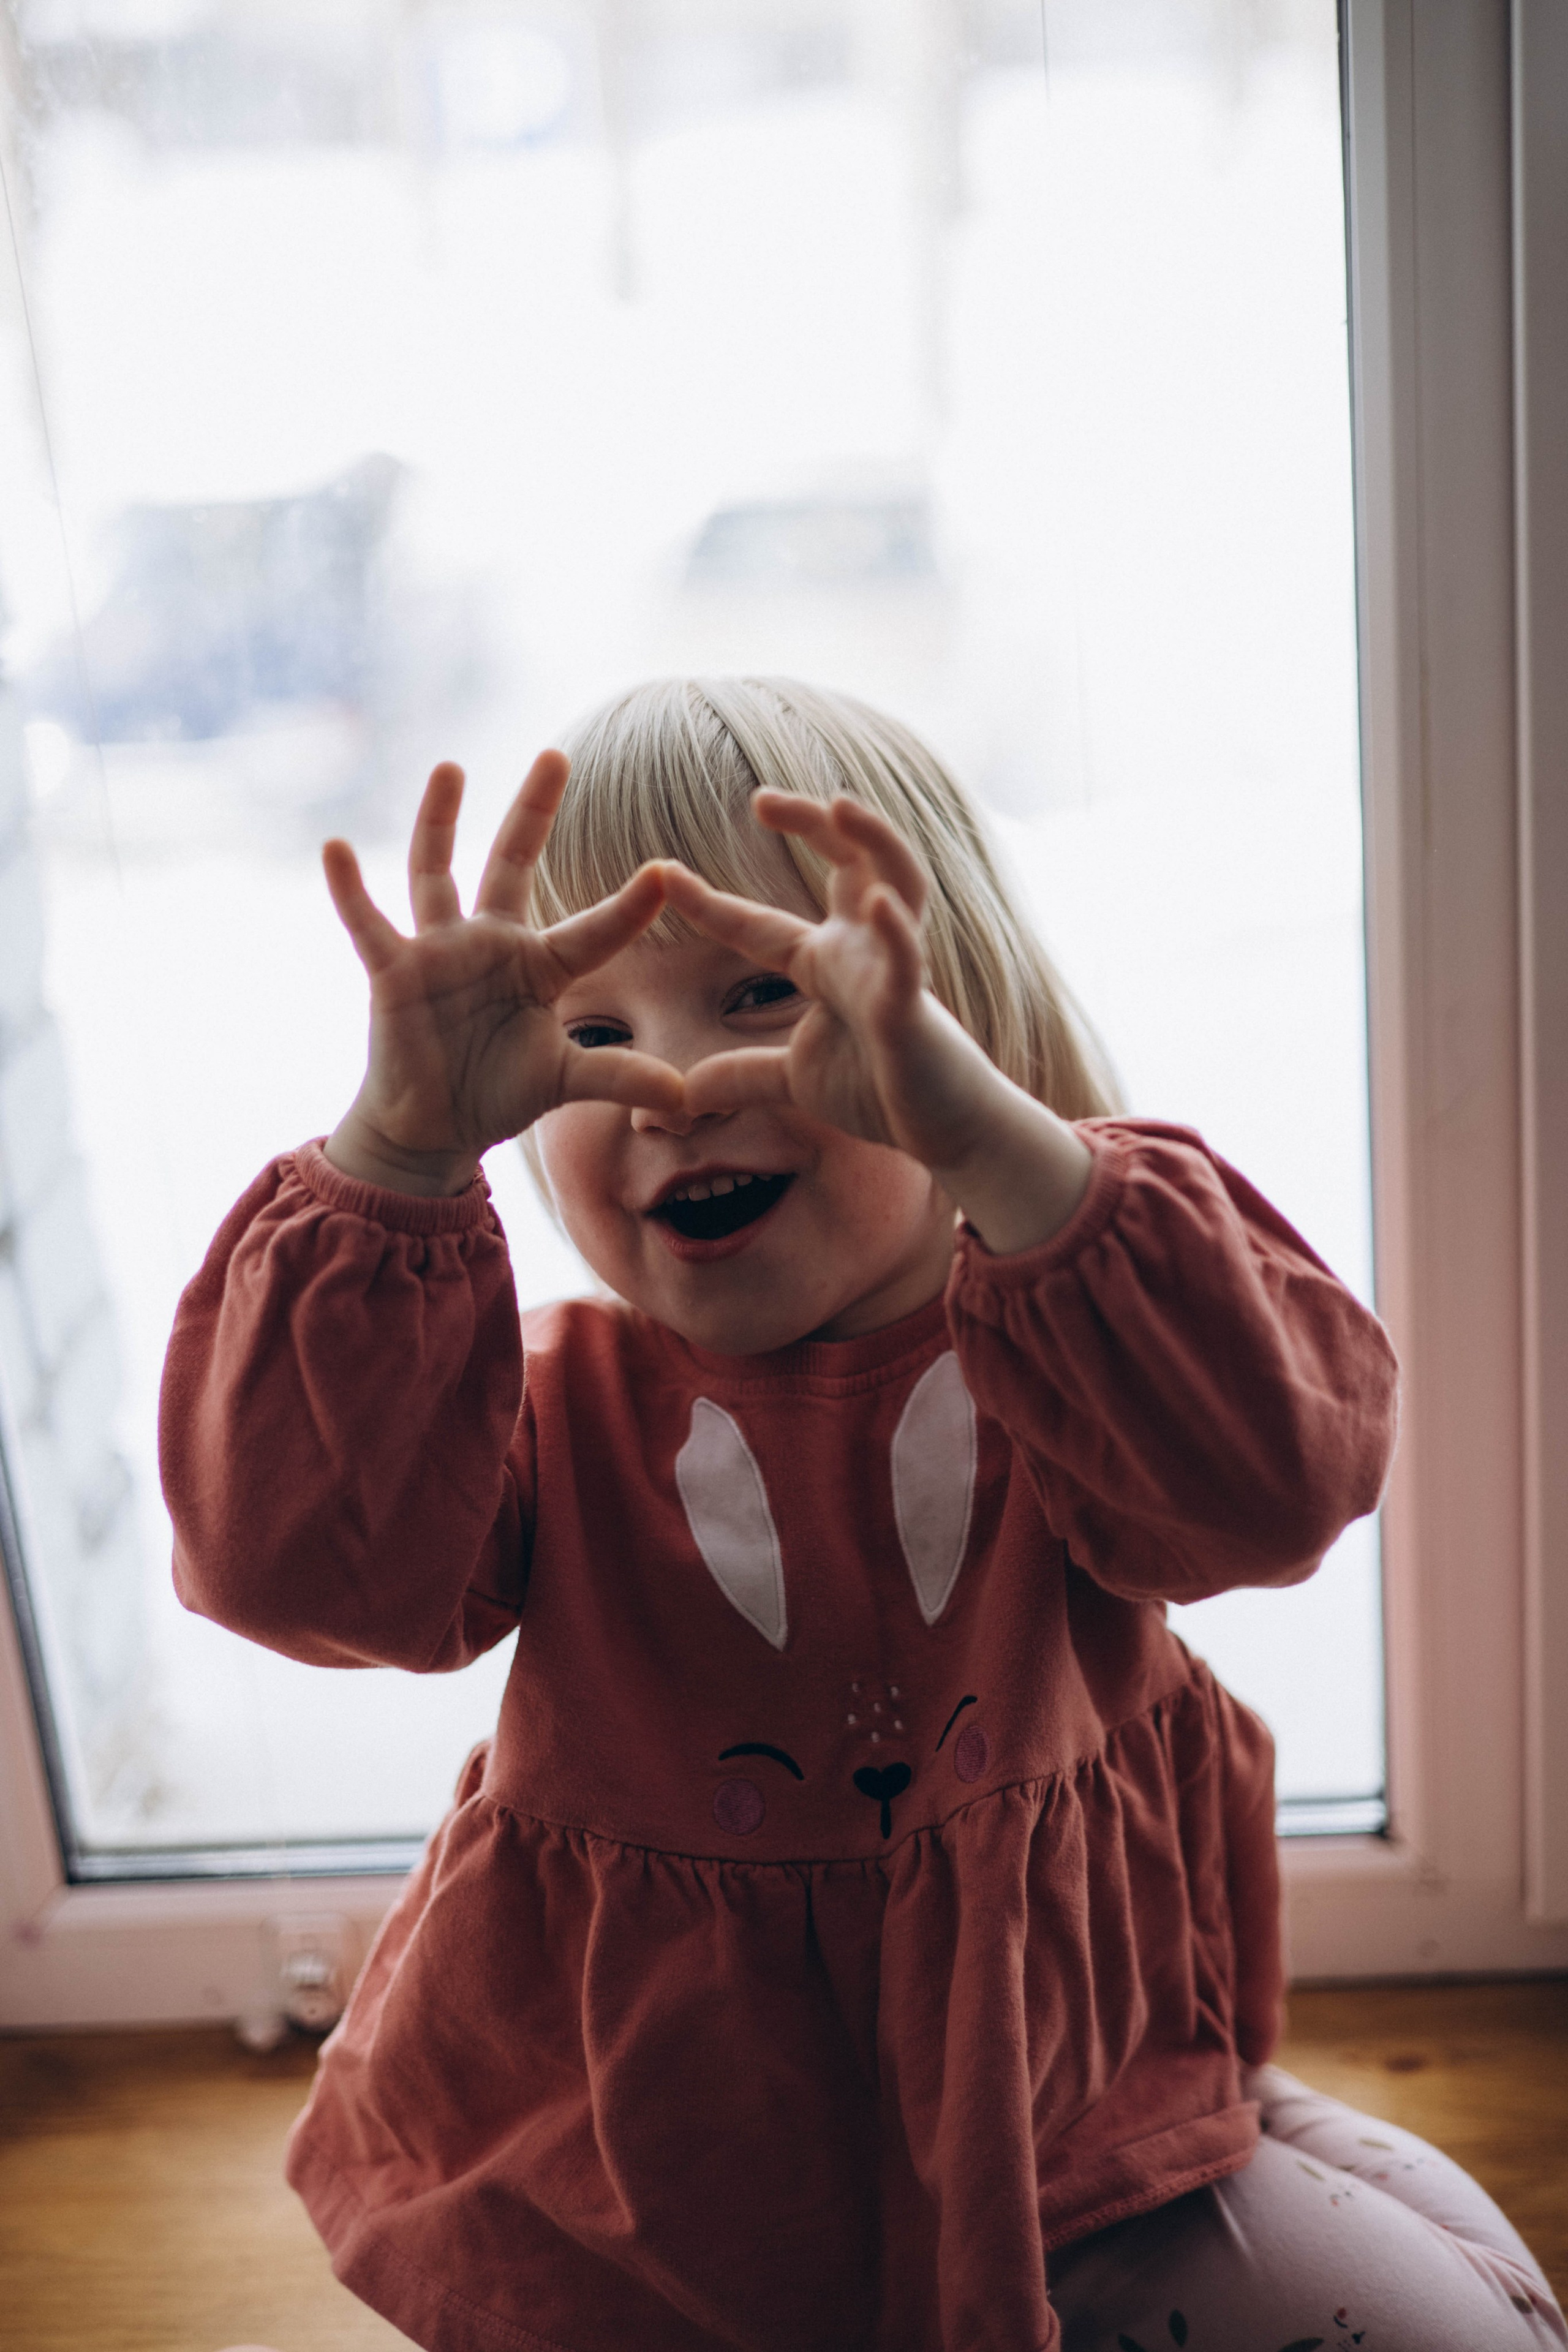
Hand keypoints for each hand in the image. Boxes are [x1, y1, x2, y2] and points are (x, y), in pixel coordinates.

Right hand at [322, 755, 682, 1196]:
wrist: (433, 1127)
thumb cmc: (497, 1094)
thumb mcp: (565, 1083)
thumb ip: (618, 1076)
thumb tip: (684, 1095)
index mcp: (540, 966)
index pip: (593, 931)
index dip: (629, 907)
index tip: (666, 871)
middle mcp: (491, 943)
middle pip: (514, 863)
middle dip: (533, 811)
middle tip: (556, 755)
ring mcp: (439, 951)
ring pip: (436, 872)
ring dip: (440, 820)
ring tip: (451, 768)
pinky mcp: (393, 970)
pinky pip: (366, 922)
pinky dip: (348, 887)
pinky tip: (334, 847)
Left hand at [662, 791, 1092, 1252]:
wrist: (943, 1130)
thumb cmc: (881, 1091)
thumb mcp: (795, 1082)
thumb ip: (744, 1076)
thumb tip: (687, 1093)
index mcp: (827, 964)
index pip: (758, 925)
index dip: (709, 902)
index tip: (662, 873)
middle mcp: (861, 952)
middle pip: (844, 865)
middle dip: (810, 825)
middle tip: (762, 798)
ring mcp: (892, 972)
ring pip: (895, 885)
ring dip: (873, 842)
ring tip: (842, 805)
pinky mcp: (914, 1010)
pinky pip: (907, 962)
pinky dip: (895, 932)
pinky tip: (879, 904)